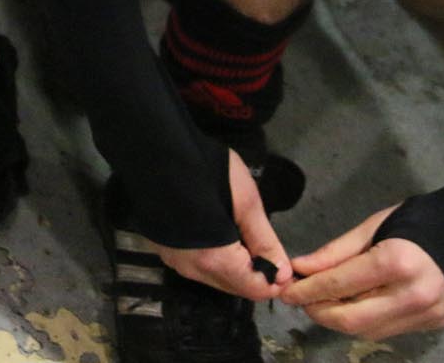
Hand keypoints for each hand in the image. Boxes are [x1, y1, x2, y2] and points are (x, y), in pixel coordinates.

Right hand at [153, 149, 293, 300]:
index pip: (253, 290)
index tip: (285, 262)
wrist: (158, 152)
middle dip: (257, 274)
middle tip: (268, 245)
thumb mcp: (246, 201)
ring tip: (246, 235)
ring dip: (237, 266)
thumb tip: (283, 274)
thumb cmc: (208, 170)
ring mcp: (175, 262)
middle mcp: (192, 269)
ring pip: (216, 278)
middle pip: (234, 287)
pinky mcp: (166, 251)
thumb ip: (264, 241)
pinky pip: (199, 266)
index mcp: (214, 260)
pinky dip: (217, 259)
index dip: (275, 280)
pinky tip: (222, 233)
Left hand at [281, 205, 443, 338]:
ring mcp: (425, 315)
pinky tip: (354, 304)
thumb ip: (336, 253)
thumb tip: (301, 269)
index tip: (286, 290)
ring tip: (324, 300)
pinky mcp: (432, 325)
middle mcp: (411, 295)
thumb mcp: (374, 226)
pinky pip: (385, 330)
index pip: (339, 285)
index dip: (307, 290)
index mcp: (396, 262)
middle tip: (301, 298)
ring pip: (366, 331)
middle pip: (350, 320)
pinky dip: (363, 320)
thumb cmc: (420, 220)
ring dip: (338, 319)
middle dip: (318, 311)